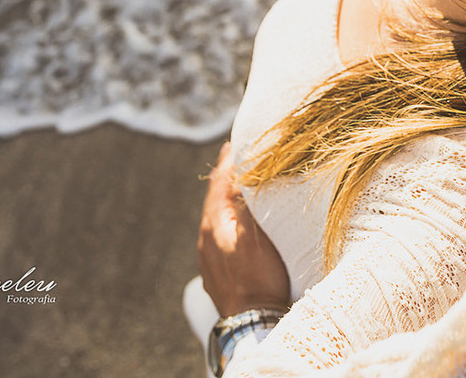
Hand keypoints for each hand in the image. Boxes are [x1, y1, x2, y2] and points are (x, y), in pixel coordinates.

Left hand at [198, 141, 290, 316]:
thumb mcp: (257, 235)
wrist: (250, 322)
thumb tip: (243, 179)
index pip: (218, 183)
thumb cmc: (259, 279)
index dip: (227, 162)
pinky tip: (238, 224)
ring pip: (216, 217)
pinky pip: (219, 235)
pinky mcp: (216, 270)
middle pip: (214, 198)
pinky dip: (228, 220)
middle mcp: (206, 237)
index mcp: (214, 224)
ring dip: (227, 199)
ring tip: (239, 186)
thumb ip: (247, 205)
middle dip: (226, 177)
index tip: (233, 144)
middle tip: (236, 159)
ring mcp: (209, 256)